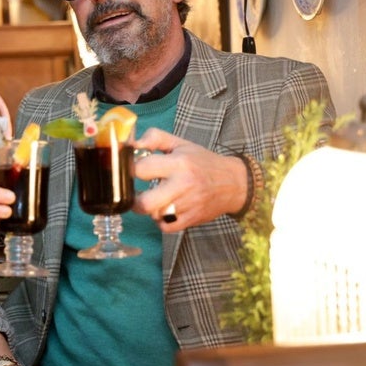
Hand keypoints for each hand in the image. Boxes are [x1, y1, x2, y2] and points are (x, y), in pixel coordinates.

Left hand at [132, 128, 246, 231]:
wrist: (233, 183)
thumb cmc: (202, 162)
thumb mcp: (180, 144)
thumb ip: (154, 138)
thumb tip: (131, 144)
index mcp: (178, 163)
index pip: (142, 169)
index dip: (132, 169)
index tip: (134, 170)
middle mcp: (182, 186)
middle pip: (145, 203)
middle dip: (135, 199)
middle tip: (136, 192)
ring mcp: (187, 205)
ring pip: (154, 215)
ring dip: (149, 209)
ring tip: (154, 198)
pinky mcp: (191, 220)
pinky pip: (165, 227)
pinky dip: (160, 221)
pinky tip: (164, 209)